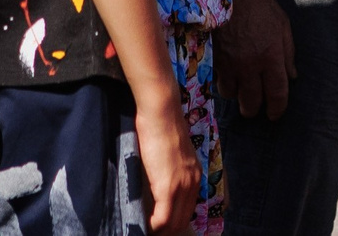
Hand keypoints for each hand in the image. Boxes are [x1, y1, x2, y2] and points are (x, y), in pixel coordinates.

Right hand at [132, 88, 201, 233]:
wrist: (161, 113)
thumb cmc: (161, 126)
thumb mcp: (171, 153)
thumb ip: (170, 170)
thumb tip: (157, 182)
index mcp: (194, 176)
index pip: (187, 209)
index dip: (172, 221)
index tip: (158, 224)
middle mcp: (193, 184)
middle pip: (182, 220)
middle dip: (166, 229)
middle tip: (150, 229)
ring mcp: (182, 186)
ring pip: (173, 223)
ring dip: (159, 230)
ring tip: (144, 228)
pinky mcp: (168, 187)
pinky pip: (162, 218)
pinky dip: (152, 226)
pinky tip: (143, 225)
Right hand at [214, 0, 294, 120]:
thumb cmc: (259, 4)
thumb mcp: (282, 24)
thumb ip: (288, 53)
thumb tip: (292, 77)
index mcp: (272, 55)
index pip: (277, 93)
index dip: (277, 109)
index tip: (275, 114)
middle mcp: (251, 64)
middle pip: (252, 102)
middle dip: (254, 109)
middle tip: (256, 108)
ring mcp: (230, 63)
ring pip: (232, 95)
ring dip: (238, 96)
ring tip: (241, 89)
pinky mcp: (214, 58)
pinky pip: (219, 82)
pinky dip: (225, 84)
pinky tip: (229, 78)